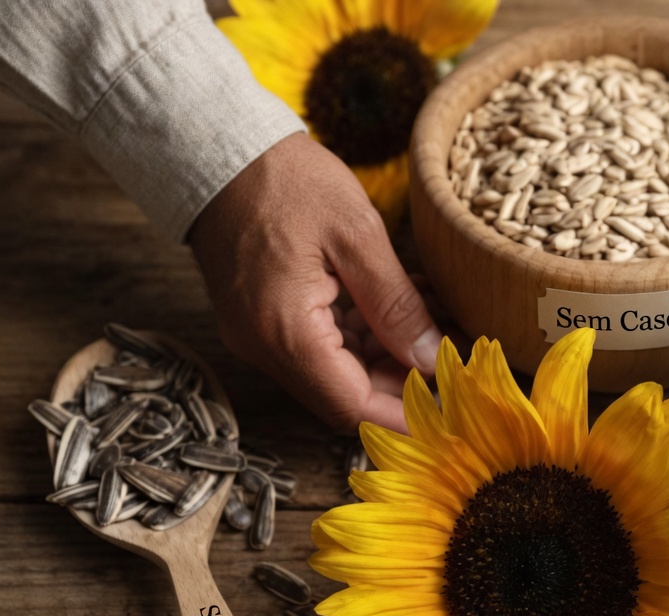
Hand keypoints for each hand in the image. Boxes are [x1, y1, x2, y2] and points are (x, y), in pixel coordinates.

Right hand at [188, 133, 440, 432]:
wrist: (215, 146)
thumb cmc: (285, 180)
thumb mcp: (357, 235)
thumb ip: (396, 304)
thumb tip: (429, 359)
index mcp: (286, 333)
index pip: (353, 407)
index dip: (404, 416)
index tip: (449, 408)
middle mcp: (265, 347)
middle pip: (345, 395)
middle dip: (402, 382)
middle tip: (453, 355)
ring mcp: (259, 334)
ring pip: (336, 371)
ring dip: (387, 354)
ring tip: (435, 318)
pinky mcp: (262, 317)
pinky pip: (318, 345)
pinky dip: (362, 334)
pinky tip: (400, 305)